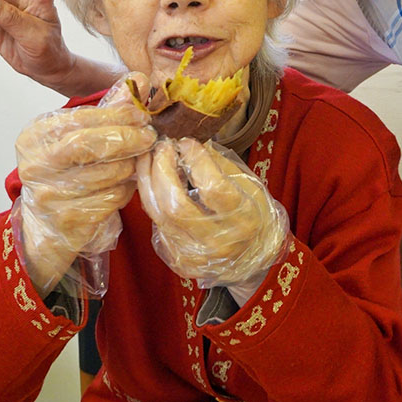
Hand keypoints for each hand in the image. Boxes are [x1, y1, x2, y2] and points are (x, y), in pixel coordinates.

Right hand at [14, 73, 157, 292]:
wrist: (49, 221)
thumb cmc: (70, 168)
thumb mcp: (84, 133)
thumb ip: (111, 107)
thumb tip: (139, 80)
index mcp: (36, 135)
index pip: (81, 118)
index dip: (117, 115)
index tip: (142, 115)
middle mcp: (36, 164)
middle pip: (90, 145)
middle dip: (127, 139)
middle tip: (149, 137)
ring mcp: (48, 194)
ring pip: (107, 174)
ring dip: (130, 166)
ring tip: (136, 161)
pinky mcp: (67, 219)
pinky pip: (112, 198)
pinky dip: (126, 190)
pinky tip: (125, 184)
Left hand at [137, 138, 288, 288]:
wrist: (252, 255)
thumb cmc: (252, 213)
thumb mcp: (247, 185)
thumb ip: (218, 164)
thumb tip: (189, 141)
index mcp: (244, 220)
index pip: (212, 188)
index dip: (195, 160)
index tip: (186, 141)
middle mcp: (218, 242)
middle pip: (175, 205)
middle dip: (162, 169)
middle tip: (161, 146)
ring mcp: (196, 255)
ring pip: (158, 214)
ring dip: (149, 180)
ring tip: (150, 157)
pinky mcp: (178, 259)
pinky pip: (156, 224)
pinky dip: (151, 198)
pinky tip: (153, 180)